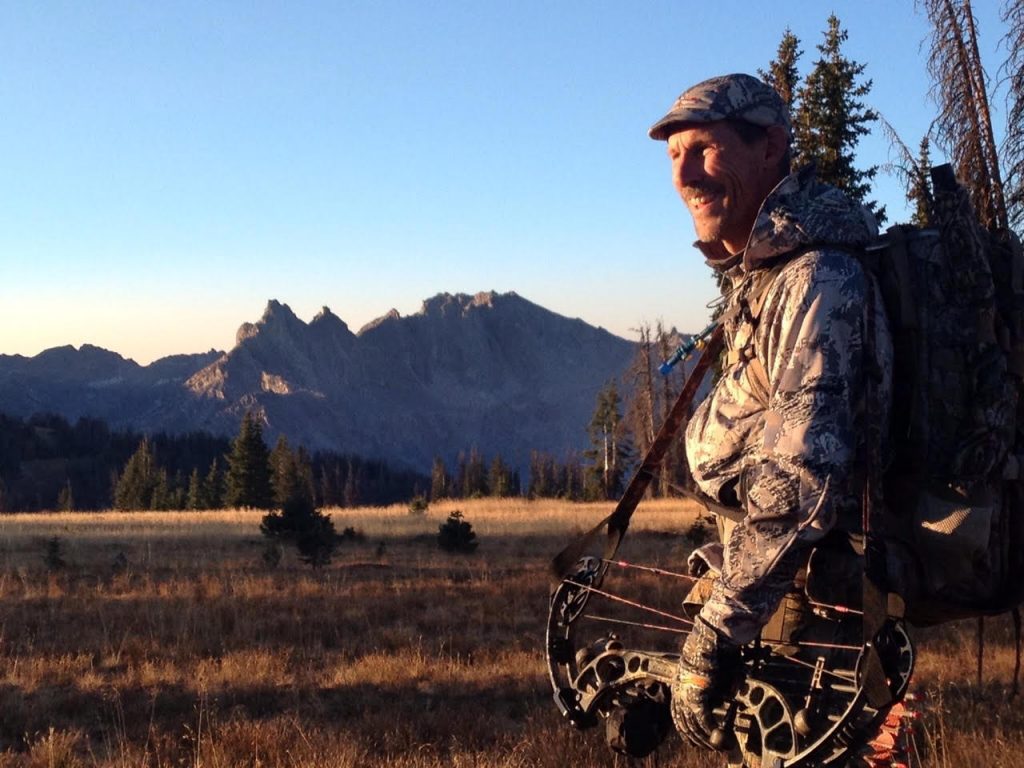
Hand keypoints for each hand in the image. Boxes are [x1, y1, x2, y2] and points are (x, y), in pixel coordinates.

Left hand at [671, 616, 740, 748]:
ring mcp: (685, 695)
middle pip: (684, 725)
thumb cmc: (715, 653)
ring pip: (693, 726)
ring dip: (707, 739)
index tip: (699, 740)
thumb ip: (715, 690)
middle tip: (714, 746)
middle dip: (699, 739)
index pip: (679, 717)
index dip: (689, 731)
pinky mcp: (696, 696)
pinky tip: (721, 737)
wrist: (712, 639)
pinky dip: (712, 731)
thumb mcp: (713, 675)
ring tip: (722, 744)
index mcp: (679, 686)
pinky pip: (703, 720)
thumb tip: (724, 701)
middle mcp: (678, 692)